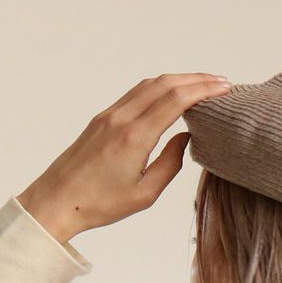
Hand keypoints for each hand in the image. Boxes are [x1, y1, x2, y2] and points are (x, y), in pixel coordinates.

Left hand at [16, 72, 231, 243]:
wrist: (56, 201)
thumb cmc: (98, 204)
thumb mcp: (145, 193)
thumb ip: (171, 163)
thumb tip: (186, 137)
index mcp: (134, 137)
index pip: (175, 99)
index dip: (204, 89)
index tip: (225, 88)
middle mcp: (121, 119)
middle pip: (165, 84)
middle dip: (196, 79)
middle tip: (221, 82)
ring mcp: (109, 115)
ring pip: (149, 84)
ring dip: (178, 80)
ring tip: (202, 85)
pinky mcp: (101, 118)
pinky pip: (135, 93)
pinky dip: (159, 87)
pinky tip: (171, 94)